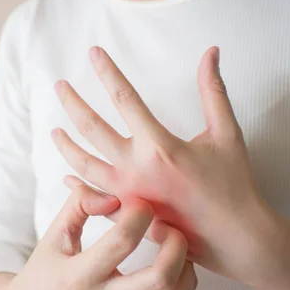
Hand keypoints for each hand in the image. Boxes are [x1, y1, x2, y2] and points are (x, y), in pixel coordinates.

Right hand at [0, 182, 196, 289]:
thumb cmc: (42, 272)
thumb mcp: (53, 235)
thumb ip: (78, 206)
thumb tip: (113, 195)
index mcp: (78, 275)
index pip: (120, 243)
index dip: (138, 214)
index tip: (139, 200)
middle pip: (159, 279)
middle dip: (175, 245)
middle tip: (167, 225)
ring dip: (185, 272)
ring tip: (176, 248)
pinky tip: (175, 268)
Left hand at [51, 45, 275, 286]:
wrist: (234, 238)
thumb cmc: (233, 185)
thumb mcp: (226, 133)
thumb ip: (214, 91)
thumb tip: (211, 51)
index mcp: (159, 146)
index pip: (124, 98)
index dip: (107, 71)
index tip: (93, 53)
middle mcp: (135, 169)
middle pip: (92, 129)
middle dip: (72, 104)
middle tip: (59, 87)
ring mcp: (127, 194)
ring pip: (84, 165)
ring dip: (66, 146)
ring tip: (54, 132)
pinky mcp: (127, 214)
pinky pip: (94, 198)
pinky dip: (78, 186)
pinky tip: (68, 177)